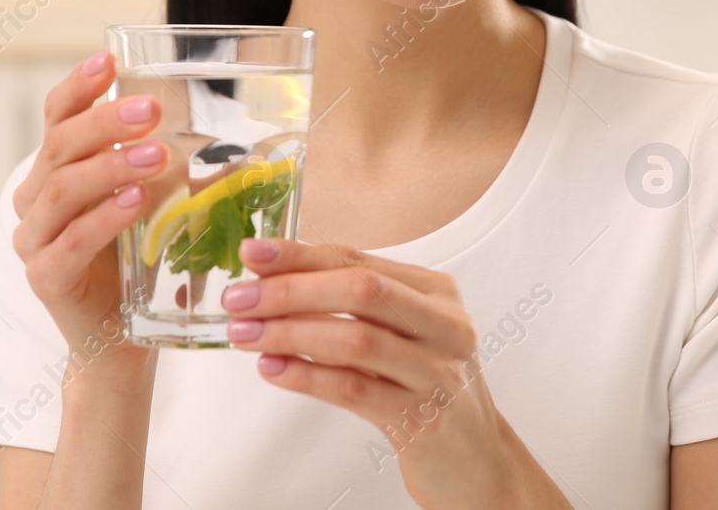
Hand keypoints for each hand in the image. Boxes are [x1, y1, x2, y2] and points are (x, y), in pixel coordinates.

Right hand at [11, 51, 166, 377]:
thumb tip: (235, 134)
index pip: (58, 117)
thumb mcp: (155, 204)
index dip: (80, 87)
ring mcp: (34, 240)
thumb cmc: (139, 263)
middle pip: (61, 146)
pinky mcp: (45, 278)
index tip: (108, 59)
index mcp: (56, 171)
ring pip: (63, 190)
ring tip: (157, 155)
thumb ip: (169, 167)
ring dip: (112, 167)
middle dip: (106, 123)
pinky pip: (70, 241)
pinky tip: (137, 202)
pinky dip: (105, 218)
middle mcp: (35, 200)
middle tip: (151, 109)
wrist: (119, 340)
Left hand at [220, 238, 570, 508]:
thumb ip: (355, 307)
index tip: (254, 254)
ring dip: (290, 333)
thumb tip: (275, 280)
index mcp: (437, 293)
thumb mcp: (405, 336)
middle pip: (361, 291)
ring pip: (356, 340)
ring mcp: (437, 373)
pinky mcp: (422, 420)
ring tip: (246, 335)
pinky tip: (274, 370)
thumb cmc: (429, 390)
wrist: (477, 462)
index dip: (301, 254)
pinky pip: (355, 390)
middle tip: (240, 299)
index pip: (360, 259)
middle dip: (291, 290)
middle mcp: (444, 326)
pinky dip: (308, 376)